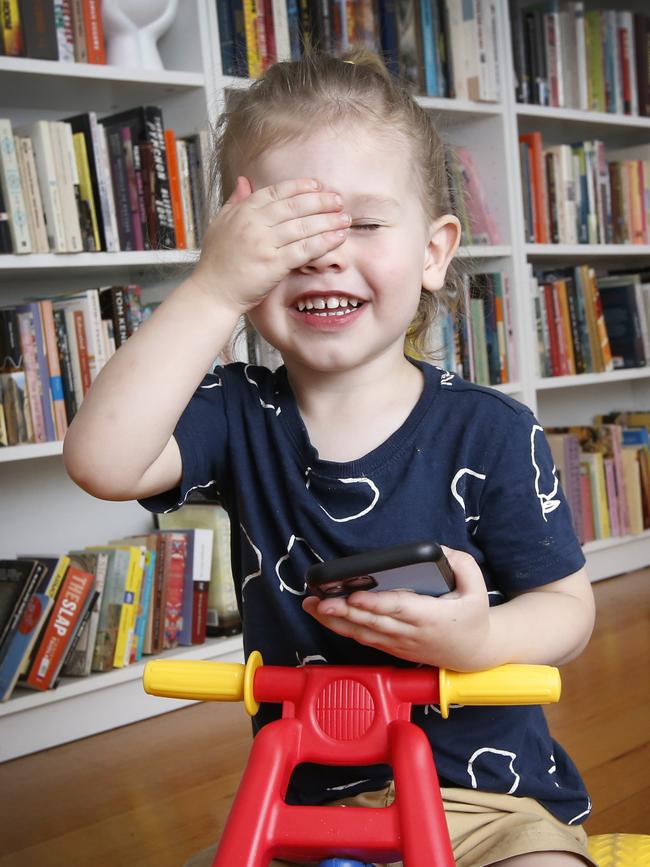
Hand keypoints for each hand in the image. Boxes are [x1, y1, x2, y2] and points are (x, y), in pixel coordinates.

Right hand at [190, 176, 350, 311]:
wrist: (212, 291)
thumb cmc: (216, 262)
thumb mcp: (220, 224)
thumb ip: (235, 202)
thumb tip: (245, 180)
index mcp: (243, 211)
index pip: (277, 192)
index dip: (300, 187)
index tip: (318, 185)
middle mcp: (254, 223)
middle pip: (295, 206)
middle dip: (320, 201)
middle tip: (338, 200)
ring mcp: (264, 243)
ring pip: (303, 226)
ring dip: (328, 220)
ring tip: (345, 218)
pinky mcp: (274, 264)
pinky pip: (304, 250)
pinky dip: (324, 242)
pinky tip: (338, 238)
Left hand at [302, 547, 491, 670]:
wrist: (475, 653)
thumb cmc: (473, 616)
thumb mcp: (476, 587)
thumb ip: (461, 564)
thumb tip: (438, 550)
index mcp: (430, 617)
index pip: (398, 608)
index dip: (374, 604)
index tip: (354, 596)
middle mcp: (411, 633)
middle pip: (372, 622)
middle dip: (343, 611)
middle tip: (319, 600)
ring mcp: (399, 643)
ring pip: (363, 633)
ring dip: (335, 621)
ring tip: (311, 605)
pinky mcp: (392, 648)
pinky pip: (364, 638)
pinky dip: (343, 628)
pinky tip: (325, 616)